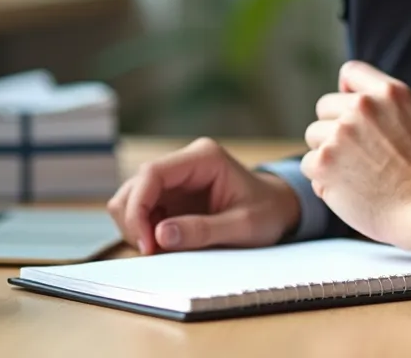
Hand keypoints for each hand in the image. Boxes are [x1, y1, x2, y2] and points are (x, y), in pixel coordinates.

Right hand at [106, 137, 301, 254]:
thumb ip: (203, 230)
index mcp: (204, 157)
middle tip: (153, 252)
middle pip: (135, 186)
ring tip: (160, 249)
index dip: (139, 207)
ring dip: (137, 226)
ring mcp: (175, 178)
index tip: (147, 243)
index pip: (152, 173)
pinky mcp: (171, 195)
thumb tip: (160, 235)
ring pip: (131, 197)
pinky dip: (144, 230)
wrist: (279, 209)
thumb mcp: (243, 226)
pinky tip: (165, 244)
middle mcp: (184, 162)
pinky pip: (142, 210)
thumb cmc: (267, 213)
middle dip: (134, 220)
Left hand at [300, 61, 410, 256]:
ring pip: (314, 135)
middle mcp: (362, 107)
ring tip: (356, 173)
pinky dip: (323, 179)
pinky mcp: (324, 162)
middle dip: (335, 128)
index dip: (346, 91)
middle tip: (358, 154)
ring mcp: (340, 133)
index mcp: (389, 92)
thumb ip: (386, 101)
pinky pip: (309, 164)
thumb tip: (349, 91)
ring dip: (327, 154)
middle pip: (325, 107)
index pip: (351, 72)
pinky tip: (348, 189)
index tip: (351, 112)